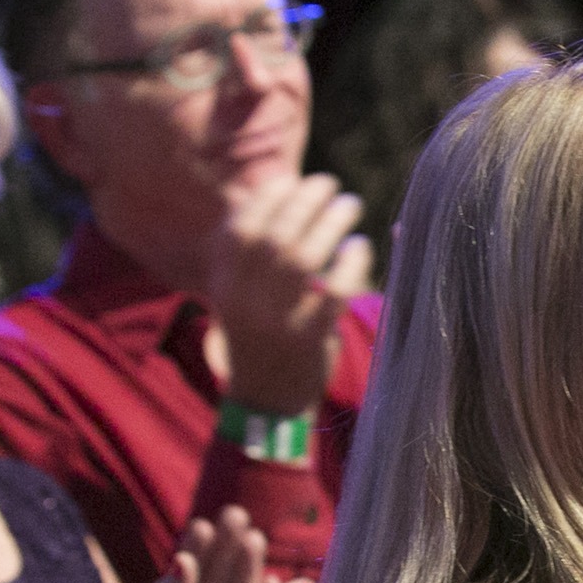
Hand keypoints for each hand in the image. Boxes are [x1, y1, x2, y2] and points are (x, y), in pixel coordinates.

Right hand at [206, 171, 369, 417]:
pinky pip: (332, 292)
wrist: (264, 402)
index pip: (240, 227)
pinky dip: (349, 263)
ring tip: (350, 204)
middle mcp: (243, 300)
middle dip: (305, 200)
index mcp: (223, 284)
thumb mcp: (237, 295)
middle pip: (274, 236)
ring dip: (330, 223)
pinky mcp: (306, 340)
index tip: (293, 179)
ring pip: (302, 258)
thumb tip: (273, 191)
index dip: (268, 197)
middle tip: (331, 184)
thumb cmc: (258, 337)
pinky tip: (360, 246)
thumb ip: (247, 252)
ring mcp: (274, 322)